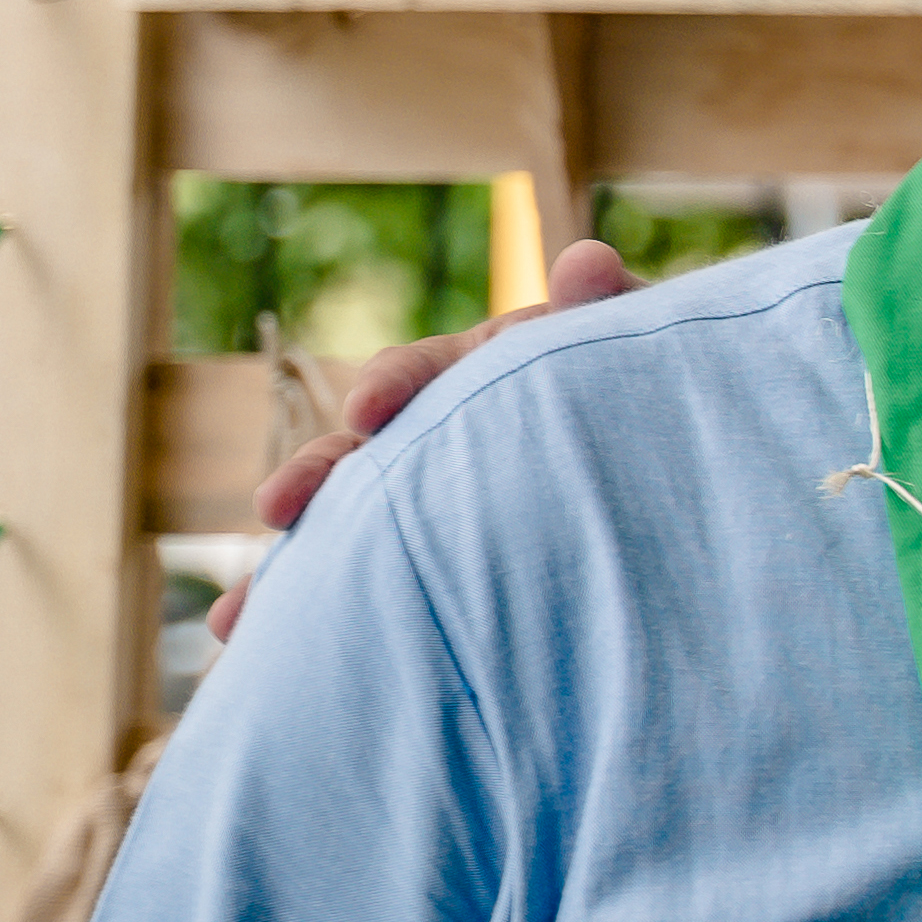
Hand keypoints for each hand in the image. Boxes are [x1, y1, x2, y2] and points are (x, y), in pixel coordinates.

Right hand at [211, 239, 642, 639]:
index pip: (427, 370)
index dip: (397, 385)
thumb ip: (609, 309)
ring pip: (350, 530)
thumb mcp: (640, 340)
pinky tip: (269, 659)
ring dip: (295, 570)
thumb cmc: (654, 384)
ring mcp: (431, 499)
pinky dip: (326, 619)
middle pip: (365, 453)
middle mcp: (440, 433)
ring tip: (240, 620)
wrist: (681, 452)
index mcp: (483, 371)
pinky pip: (372, 587)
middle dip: (319, 478)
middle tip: (279, 506)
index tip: (372, 410)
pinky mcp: (435, 560)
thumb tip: (585, 261)